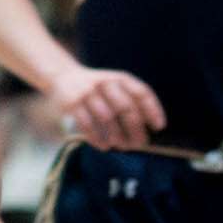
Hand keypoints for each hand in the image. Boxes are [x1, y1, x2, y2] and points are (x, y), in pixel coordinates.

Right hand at [51, 63, 169, 150]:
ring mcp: (87, 92)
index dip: (152, 109)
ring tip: (122, 146)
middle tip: (140, 144)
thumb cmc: (97, 88)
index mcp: (119, 78)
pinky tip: (104, 146)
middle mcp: (104, 82)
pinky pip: (87, 124)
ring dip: (117, 135)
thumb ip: (130, 100)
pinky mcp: (71, 103)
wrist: (63, 76)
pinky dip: (97, 138)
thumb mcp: (114, 85)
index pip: (140, 92)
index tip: (159, 127)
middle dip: (135, 128)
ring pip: (106, 117)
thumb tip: (148, 128)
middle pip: (125, 106)